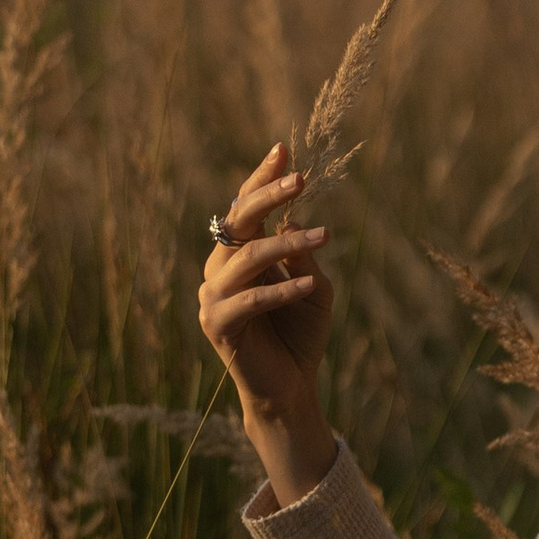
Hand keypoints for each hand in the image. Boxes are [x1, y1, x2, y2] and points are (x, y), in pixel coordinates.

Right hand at [197, 140, 338, 506]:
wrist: (291, 388)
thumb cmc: (301, 335)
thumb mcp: (314, 289)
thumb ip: (303, 257)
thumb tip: (296, 221)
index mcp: (239, 253)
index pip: (246, 207)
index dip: (262, 179)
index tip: (284, 149)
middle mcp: (220, 268)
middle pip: (238, 222)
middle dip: (267, 196)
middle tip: (300, 179)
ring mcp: (214, 296)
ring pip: (246, 258)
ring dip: (286, 244)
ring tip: (324, 235)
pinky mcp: (218, 326)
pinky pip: (249, 301)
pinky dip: (280, 290)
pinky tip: (309, 284)